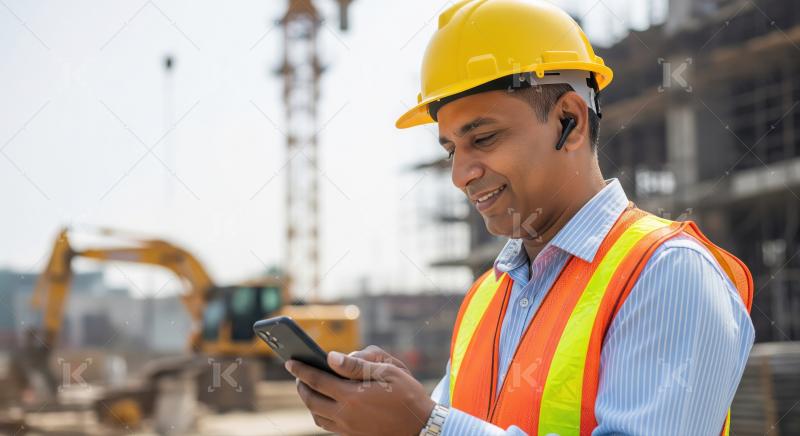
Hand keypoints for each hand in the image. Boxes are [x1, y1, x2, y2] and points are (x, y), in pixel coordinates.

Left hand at [286, 351, 435, 435]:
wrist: (422, 428)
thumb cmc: (408, 395)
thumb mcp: (388, 372)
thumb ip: (357, 365)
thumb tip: (331, 358)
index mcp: (352, 396)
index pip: (317, 380)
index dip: (301, 370)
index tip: (290, 362)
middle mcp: (346, 415)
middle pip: (311, 400)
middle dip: (301, 386)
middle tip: (298, 374)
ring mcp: (349, 429)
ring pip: (317, 416)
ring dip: (309, 401)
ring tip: (310, 388)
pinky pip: (328, 426)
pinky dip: (321, 413)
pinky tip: (326, 403)